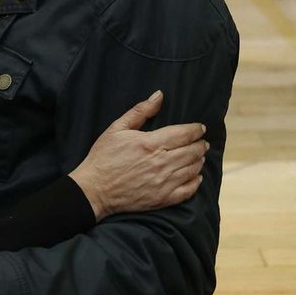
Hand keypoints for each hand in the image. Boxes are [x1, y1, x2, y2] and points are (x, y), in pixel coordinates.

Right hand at [70, 90, 207, 220]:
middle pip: (192, 151)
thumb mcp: (116, 129)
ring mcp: (164, 182)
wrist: (93, 190)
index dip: (196, 129)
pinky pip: (188, 190)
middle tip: (202, 142)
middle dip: (200, 144)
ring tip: (199, 156)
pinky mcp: (163, 198)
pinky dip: (196, 182)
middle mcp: (161, 162)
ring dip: (199, 161)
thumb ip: (140, 111)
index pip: (184, 133)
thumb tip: (159, 96)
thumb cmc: (103, 157)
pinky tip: (196, 177)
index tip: (200, 128)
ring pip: (193, 169)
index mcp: (151, 143)